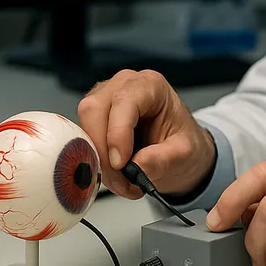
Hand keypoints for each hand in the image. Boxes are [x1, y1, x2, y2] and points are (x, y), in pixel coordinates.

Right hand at [77, 69, 215, 199]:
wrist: (177, 149)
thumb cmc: (181, 142)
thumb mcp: (184, 154)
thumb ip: (163, 160)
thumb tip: (137, 167)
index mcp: (151, 85)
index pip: (124, 102)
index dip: (117, 134)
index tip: (121, 163)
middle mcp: (124, 85)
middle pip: (94, 109)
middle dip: (102, 149)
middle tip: (119, 178)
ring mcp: (105, 98)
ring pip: (83, 125)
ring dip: (97, 157)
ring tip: (121, 180)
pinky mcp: (94, 117)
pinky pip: (81, 137)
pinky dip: (94, 159)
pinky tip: (113, 172)